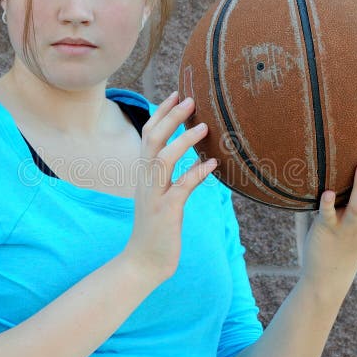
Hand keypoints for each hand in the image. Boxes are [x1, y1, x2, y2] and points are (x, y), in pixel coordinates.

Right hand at [123, 91, 217, 280]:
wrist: (143, 262)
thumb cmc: (157, 230)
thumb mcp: (162, 198)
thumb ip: (172, 178)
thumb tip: (196, 161)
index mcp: (144, 174)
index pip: (148, 135)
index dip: (161, 113)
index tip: (177, 94)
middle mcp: (145, 180)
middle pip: (152, 139)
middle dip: (170, 117)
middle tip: (190, 98)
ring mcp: (154, 195)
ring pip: (163, 159)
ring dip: (183, 140)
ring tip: (205, 126)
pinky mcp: (165, 212)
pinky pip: (181, 187)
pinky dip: (196, 173)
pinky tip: (212, 164)